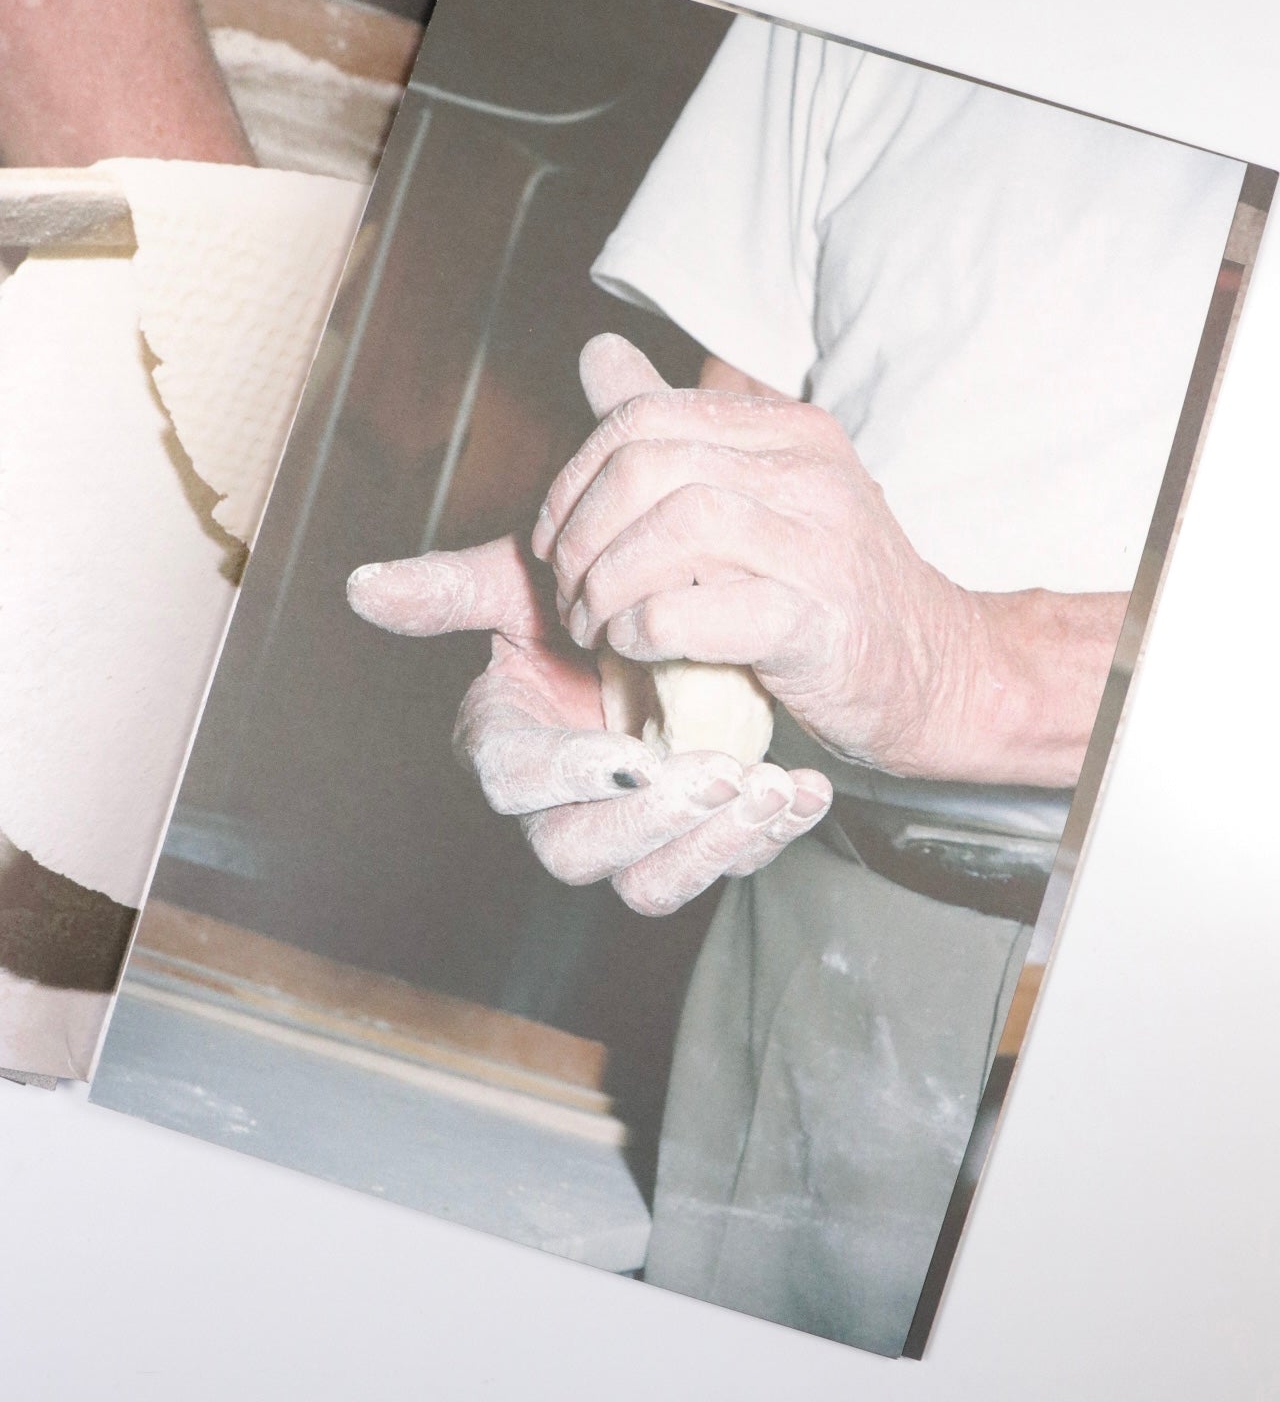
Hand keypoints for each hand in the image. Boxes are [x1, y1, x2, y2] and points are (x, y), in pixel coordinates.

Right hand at [347, 533, 831, 915]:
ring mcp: (625, 834)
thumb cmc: (586, 602)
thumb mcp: (526, 583)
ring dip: (714, 845)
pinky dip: (769, 838)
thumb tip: (360, 585)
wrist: (664, 621)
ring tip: (773, 788)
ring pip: (649, 885)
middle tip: (724, 773)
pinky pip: (721, 870)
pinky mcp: (690, 843)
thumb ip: (452, 591)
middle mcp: (557, 806)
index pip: (511, 780)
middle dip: (652, 822)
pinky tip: (806, 792)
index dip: (565, 774)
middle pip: (575, 854)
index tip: (630, 753)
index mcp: (507, 745)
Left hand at [532, 333, 980, 778]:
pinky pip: (694, 611)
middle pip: (646, 466)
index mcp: (788, 431)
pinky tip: (635, 647)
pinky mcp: (814, 623)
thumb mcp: (757, 494)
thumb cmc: (827, 589)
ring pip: (670, 528)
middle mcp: (808, 472)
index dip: (574, 478)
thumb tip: (598, 354)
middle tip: (567, 592)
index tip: (554, 540)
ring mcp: (818, 545)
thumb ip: (674, 431)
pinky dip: (642, 630)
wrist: (932, 672)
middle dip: (579, 534)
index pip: (644, 416)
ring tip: (592, 625)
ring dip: (604, 585)